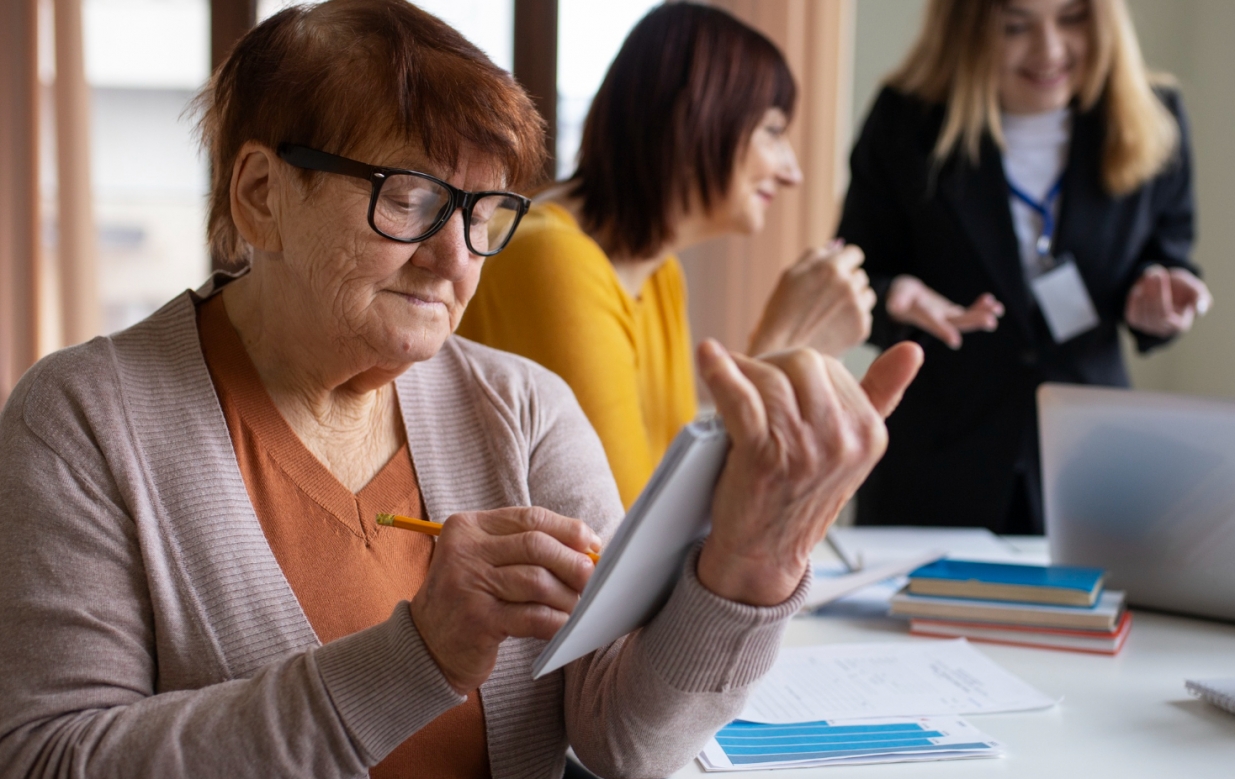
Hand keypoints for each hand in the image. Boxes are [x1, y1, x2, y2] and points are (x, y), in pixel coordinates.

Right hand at [409, 507, 600, 692]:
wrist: (426, 647)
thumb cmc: (469, 599)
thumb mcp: (484, 561)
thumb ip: (524, 548)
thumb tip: (586, 547)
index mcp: (467, 527)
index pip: (529, 518)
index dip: (568, 530)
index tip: (592, 545)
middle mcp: (464, 551)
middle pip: (536, 546)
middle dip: (573, 562)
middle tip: (593, 579)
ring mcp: (468, 585)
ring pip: (538, 581)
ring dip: (568, 595)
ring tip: (578, 606)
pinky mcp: (478, 621)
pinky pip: (533, 616)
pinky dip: (557, 621)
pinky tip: (564, 626)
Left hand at [695, 339, 923, 606]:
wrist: (765, 552)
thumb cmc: (800, 494)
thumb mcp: (851, 449)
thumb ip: (881, 397)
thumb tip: (912, 351)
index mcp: (869, 434)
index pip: (829, 366)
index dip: (793, 368)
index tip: (776, 382)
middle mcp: (842, 441)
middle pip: (802, 363)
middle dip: (771, 365)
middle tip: (750, 381)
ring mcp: (803, 449)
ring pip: (770, 377)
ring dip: (742, 371)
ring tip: (727, 377)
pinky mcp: (763, 455)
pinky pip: (740, 397)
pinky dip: (719, 373)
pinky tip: (708, 356)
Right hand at [748, 243, 876, 356]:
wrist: (781, 352)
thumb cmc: (780, 312)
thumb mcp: (790, 275)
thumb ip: (814, 256)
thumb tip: (835, 246)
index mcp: (830, 267)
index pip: (854, 253)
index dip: (845, 262)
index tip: (838, 272)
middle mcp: (848, 284)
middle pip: (860, 275)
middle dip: (847, 283)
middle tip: (827, 299)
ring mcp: (857, 307)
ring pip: (866, 294)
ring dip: (854, 300)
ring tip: (830, 313)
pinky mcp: (862, 328)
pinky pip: (865, 316)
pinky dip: (853, 320)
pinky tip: (833, 327)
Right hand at [886, 275, 1002, 348]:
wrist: (903, 300)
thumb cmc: (899, 296)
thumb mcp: (896, 296)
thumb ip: (896, 300)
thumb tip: (894, 306)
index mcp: (922, 318)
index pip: (933, 324)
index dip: (943, 330)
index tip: (955, 341)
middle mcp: (937, 321)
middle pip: (956, 323)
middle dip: (973, 321)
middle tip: (991, 321)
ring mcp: (946, 318)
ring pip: (966, 319)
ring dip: (981, 315)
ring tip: (998, 310)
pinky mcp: (951, 313)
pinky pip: (968, 311)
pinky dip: (980, 306)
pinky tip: (992, 301)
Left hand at [1125, 265, 1211, 336]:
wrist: (1167, 287)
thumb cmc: (1184, 289)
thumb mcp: (1196, 289)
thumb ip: (1201, 298)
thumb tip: (1200, 309)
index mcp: (1181, 325)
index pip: (1165, 315)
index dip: (1160, 296)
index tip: (1161, 276)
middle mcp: (1163, 329)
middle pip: (1153, 313)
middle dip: (1152, 292)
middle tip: (1153, 273)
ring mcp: (1148, 327)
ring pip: (1141, 314)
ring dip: (1143, 292)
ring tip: (1148, 276)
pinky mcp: (1137, 321)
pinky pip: (1131, 314)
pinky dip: (1134, 300)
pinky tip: (1140, 288)